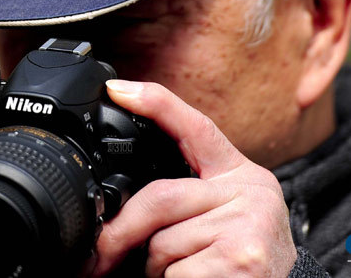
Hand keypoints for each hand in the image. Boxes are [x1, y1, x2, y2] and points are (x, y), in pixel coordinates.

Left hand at [92, 80, 296, 277]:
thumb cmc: (246, 261)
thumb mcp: (224, 216)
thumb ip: (186, 197)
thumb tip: (118, 206)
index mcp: (239, 174)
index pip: (196, 127)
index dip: (155, 103)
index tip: (117, 90)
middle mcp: (251, 191)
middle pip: (161, 196)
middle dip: (122, 231)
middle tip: (100, 255)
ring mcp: (248, 224)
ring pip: (162, 242)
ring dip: (155, 267)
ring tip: (178, 273)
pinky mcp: (241, 259)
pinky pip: (176, 271)